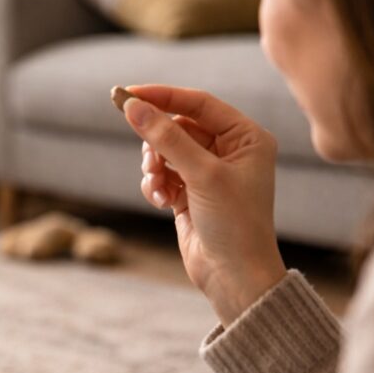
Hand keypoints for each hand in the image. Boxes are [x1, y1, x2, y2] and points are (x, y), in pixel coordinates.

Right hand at [122, 85, 286, 325]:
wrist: (235, 277)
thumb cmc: (234, 224)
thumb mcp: (202, 175)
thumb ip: (167, 138)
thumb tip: (133, 107)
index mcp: (246, 137)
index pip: (198, 103)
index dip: (163, 97)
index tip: (127, 95)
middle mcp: (229, 150)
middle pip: (178, 126)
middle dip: (157, 142)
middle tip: (147, 157)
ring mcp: (208, 172)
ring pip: (165, 150)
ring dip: (154, 166)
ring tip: (158, 186)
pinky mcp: (190, 193)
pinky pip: (162, 174)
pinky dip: (156, 185)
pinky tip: (162, 202)